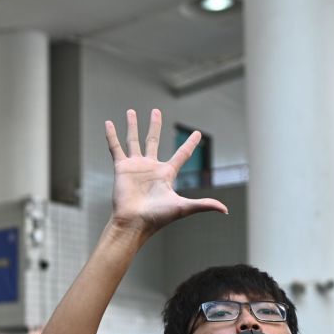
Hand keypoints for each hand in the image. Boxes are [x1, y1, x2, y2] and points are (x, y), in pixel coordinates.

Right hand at [105, 109, 226, 235]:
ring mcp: (135, 166)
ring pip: (134, 140)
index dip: (190, 144)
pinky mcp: (122, 168)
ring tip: (131, 111)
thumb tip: (225, 210)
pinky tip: (108, 123)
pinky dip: (111, 136)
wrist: (134, 223)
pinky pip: (116, 148)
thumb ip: (203, 205)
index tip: (197, 133)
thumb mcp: (183, 207)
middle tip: (155, 111)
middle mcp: (150, 167)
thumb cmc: (157, 217)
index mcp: (167, 173)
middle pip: (153, 141)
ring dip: (132, 126)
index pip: (182, 154)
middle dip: (155, 126)